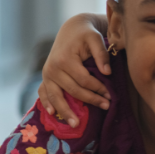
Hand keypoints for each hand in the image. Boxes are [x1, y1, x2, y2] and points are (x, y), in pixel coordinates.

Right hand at [38, 13, 111, 127]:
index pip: (84, 80)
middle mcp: (52, 68)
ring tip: (76, 124)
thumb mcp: (95, 38)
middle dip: (90, 100)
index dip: (98, 89)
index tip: (111, 95)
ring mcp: (46, 74)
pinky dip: (47, 103)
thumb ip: (101, 54)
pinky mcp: (45, 77)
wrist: (71, 29)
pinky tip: (53, 114)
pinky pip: (43, 93)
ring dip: (66, 111)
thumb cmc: (85, 34)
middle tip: (106, 107)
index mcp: (64, 59)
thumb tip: (107, 73)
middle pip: (72, 90)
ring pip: (56, 96)